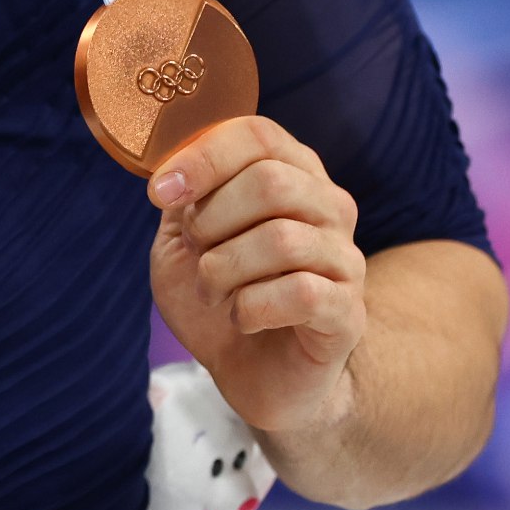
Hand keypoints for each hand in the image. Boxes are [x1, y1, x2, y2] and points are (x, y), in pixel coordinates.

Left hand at [147, 115, 365, 438]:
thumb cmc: (219, 295)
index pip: (257, 135)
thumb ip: (183, 197)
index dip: (203, 157)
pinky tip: (242, 318)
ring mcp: (345, 259)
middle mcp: (328, 207)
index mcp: (290, 173)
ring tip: (214, 291)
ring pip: (282, 239)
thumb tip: (173, 170)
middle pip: (270, 182)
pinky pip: (301, 293)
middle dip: (212, 221)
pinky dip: (251, 308)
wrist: (251, 373)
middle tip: (198, 252)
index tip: (160, 192)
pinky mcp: (348, 312)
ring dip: (224, 270)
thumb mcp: (183, 239)